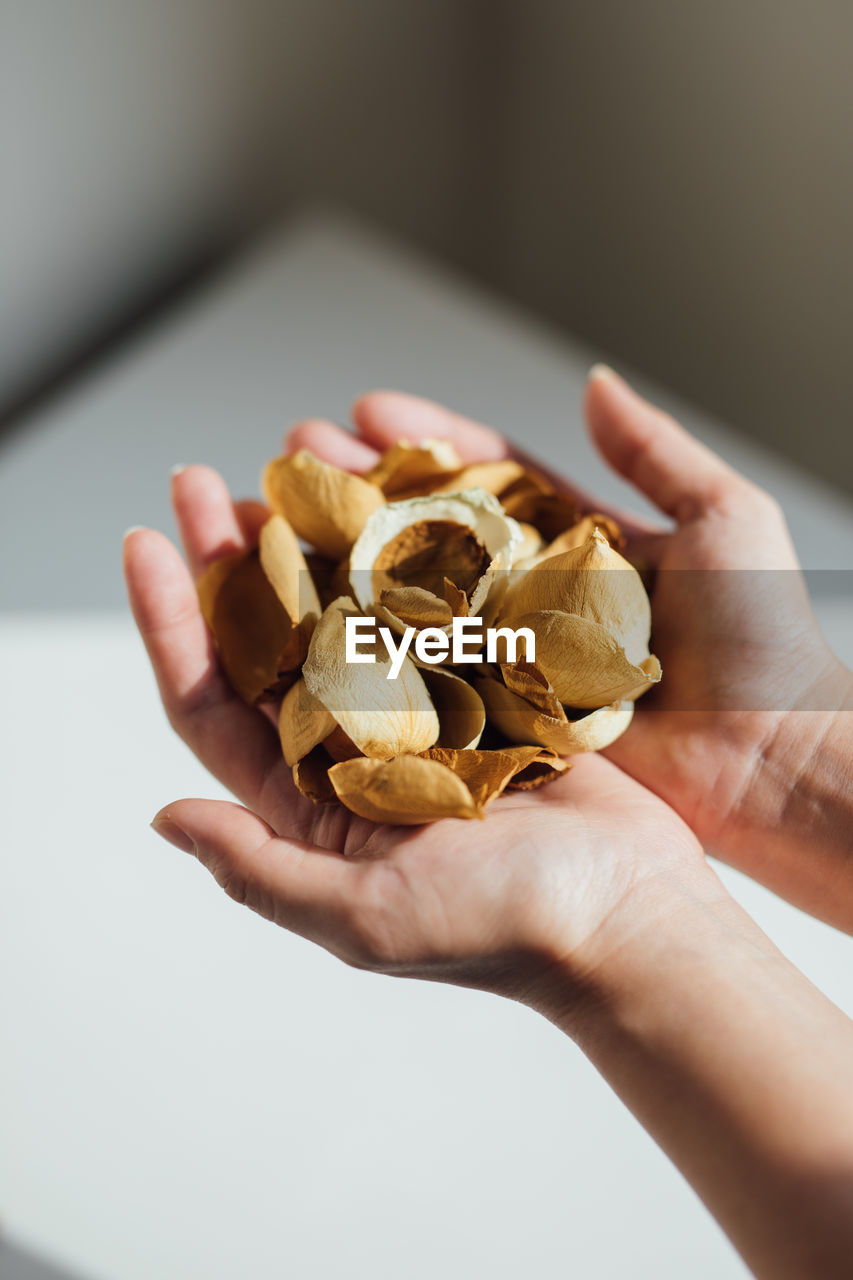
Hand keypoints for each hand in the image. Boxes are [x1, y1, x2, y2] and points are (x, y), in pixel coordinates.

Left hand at [124, 461, 711, 1011]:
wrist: (632, 917)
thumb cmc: (503, 930)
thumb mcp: (364, 916)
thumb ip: (260, 869)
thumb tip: (164, 817)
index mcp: (310, 803)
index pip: (211, 702)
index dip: (169, 623)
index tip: (143, 541)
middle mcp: (354, 749)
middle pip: (267, 640)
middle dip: (229, 560)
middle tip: (200, 480)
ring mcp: (422, 708)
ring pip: (344, 607)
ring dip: (307, 540)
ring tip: (283, 469)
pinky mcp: (488, 680)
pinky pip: (431, 603)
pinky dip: (403, 551)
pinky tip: (382, 496)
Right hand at [285, 375, 852, 928]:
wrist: (774, 759)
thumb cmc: (764, 640)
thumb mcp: (723, 518)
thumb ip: (655, 452)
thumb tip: (595, 381)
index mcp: (576, 545)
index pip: (486, 477)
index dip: (426, 442)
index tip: (365, 410)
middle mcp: (532, 598)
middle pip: (430, 534)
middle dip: (360, 490)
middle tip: (293, 457)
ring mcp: (511, 660)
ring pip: (415, 604)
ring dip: (345, 564)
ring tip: (277, 523)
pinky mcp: (503, 721)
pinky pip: (429, 682)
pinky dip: (371, 654)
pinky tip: (311, 621)